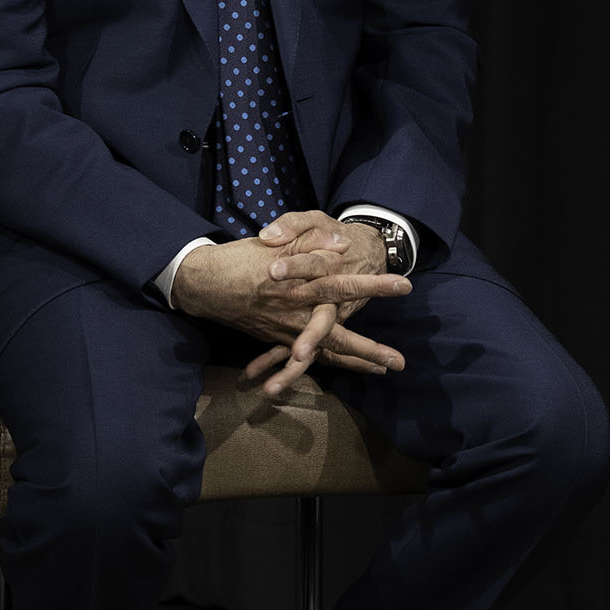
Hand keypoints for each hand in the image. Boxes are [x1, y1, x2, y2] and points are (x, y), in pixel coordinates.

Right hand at [170, 229, 409, 394]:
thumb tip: (344, 245)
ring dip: (355, 362)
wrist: (205, 282)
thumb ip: (313, 242)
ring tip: (383, 370)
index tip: (404, 286)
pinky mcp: (276, 338)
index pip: (343, 284)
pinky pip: (301, 359)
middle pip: (338, 333)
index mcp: (299, 283)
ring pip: (324, 351)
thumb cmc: (245, 256)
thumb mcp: (281, 239)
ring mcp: (285, 329)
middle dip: (369, 348)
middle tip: (399, 362)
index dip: (374, 285)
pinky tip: (347, 369)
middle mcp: (295, 311)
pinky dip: (330, 366)